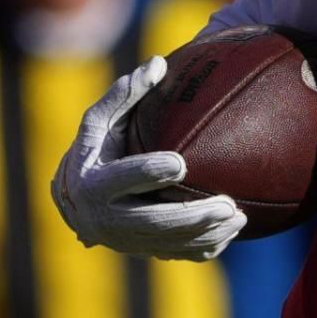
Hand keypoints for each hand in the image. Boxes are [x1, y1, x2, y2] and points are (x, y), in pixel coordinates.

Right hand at [50, 56, 246, 260]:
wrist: (77, 204)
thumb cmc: (95, 151)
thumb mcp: (99, 122)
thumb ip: (125, 94)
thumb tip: (157, 63)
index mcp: (93, 184)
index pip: (121, 179)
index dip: (147, 172)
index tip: (180, 162)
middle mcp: (106, 219)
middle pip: (152, 221)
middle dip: (191, 216)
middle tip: (226, 204)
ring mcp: (126, 242)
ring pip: (170, 244)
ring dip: (206, 233)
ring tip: (239, 217)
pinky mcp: (144, 252)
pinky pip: (179, 254)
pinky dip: (206, 246)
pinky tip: (232, 231)